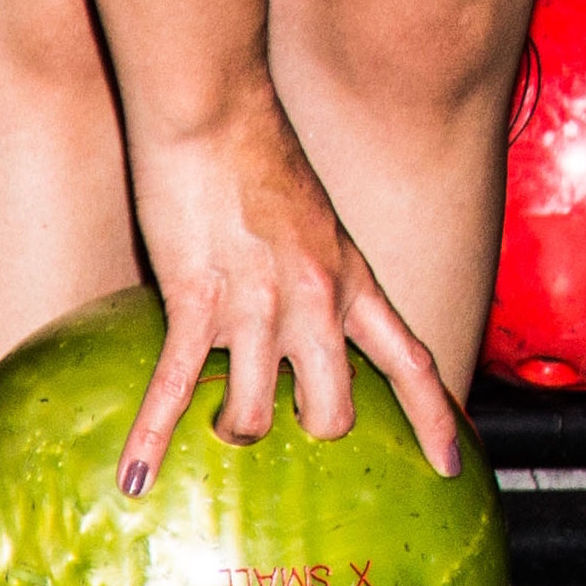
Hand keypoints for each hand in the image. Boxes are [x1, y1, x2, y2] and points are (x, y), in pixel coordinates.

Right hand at [113, 107, 461, 492]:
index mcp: (352, 280)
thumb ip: (317, 272)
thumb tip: (299, 310)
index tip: (449, 467)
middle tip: (281, 422)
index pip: (411, 363)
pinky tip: (135, 476)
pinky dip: (152, 438)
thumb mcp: (315, 219)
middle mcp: (316, 303)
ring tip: (214, 423)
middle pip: (333, 412)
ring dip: (234, 429)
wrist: (214, 108)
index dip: (434, 421)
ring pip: (255, 415)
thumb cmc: (256, 152)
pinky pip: (172, 388)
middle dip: (306, 431)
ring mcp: (257, 307)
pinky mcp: (197, 300)